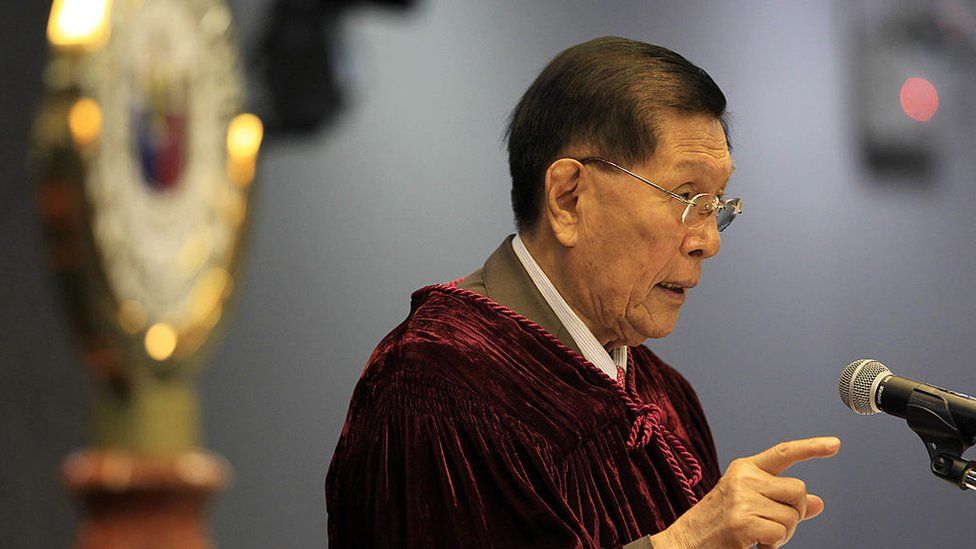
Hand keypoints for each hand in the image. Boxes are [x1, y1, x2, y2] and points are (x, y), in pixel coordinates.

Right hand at [649, 436, 840, 548]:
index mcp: (744, 469)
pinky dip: (772, 546)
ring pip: (792, 516)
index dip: (811, 448)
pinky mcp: (742, 521)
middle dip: (794, 513)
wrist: (686, 542)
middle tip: (770, 526)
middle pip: (798, 490)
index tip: (835, 444)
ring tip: (756, 536)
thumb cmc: (720, 526)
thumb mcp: (750, 505)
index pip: (783, 453)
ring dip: (782, 534)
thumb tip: (818, 503)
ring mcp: (741, 498)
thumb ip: (782, 501)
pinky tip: (753, 544)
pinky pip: (780, 534)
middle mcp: (743, 477)